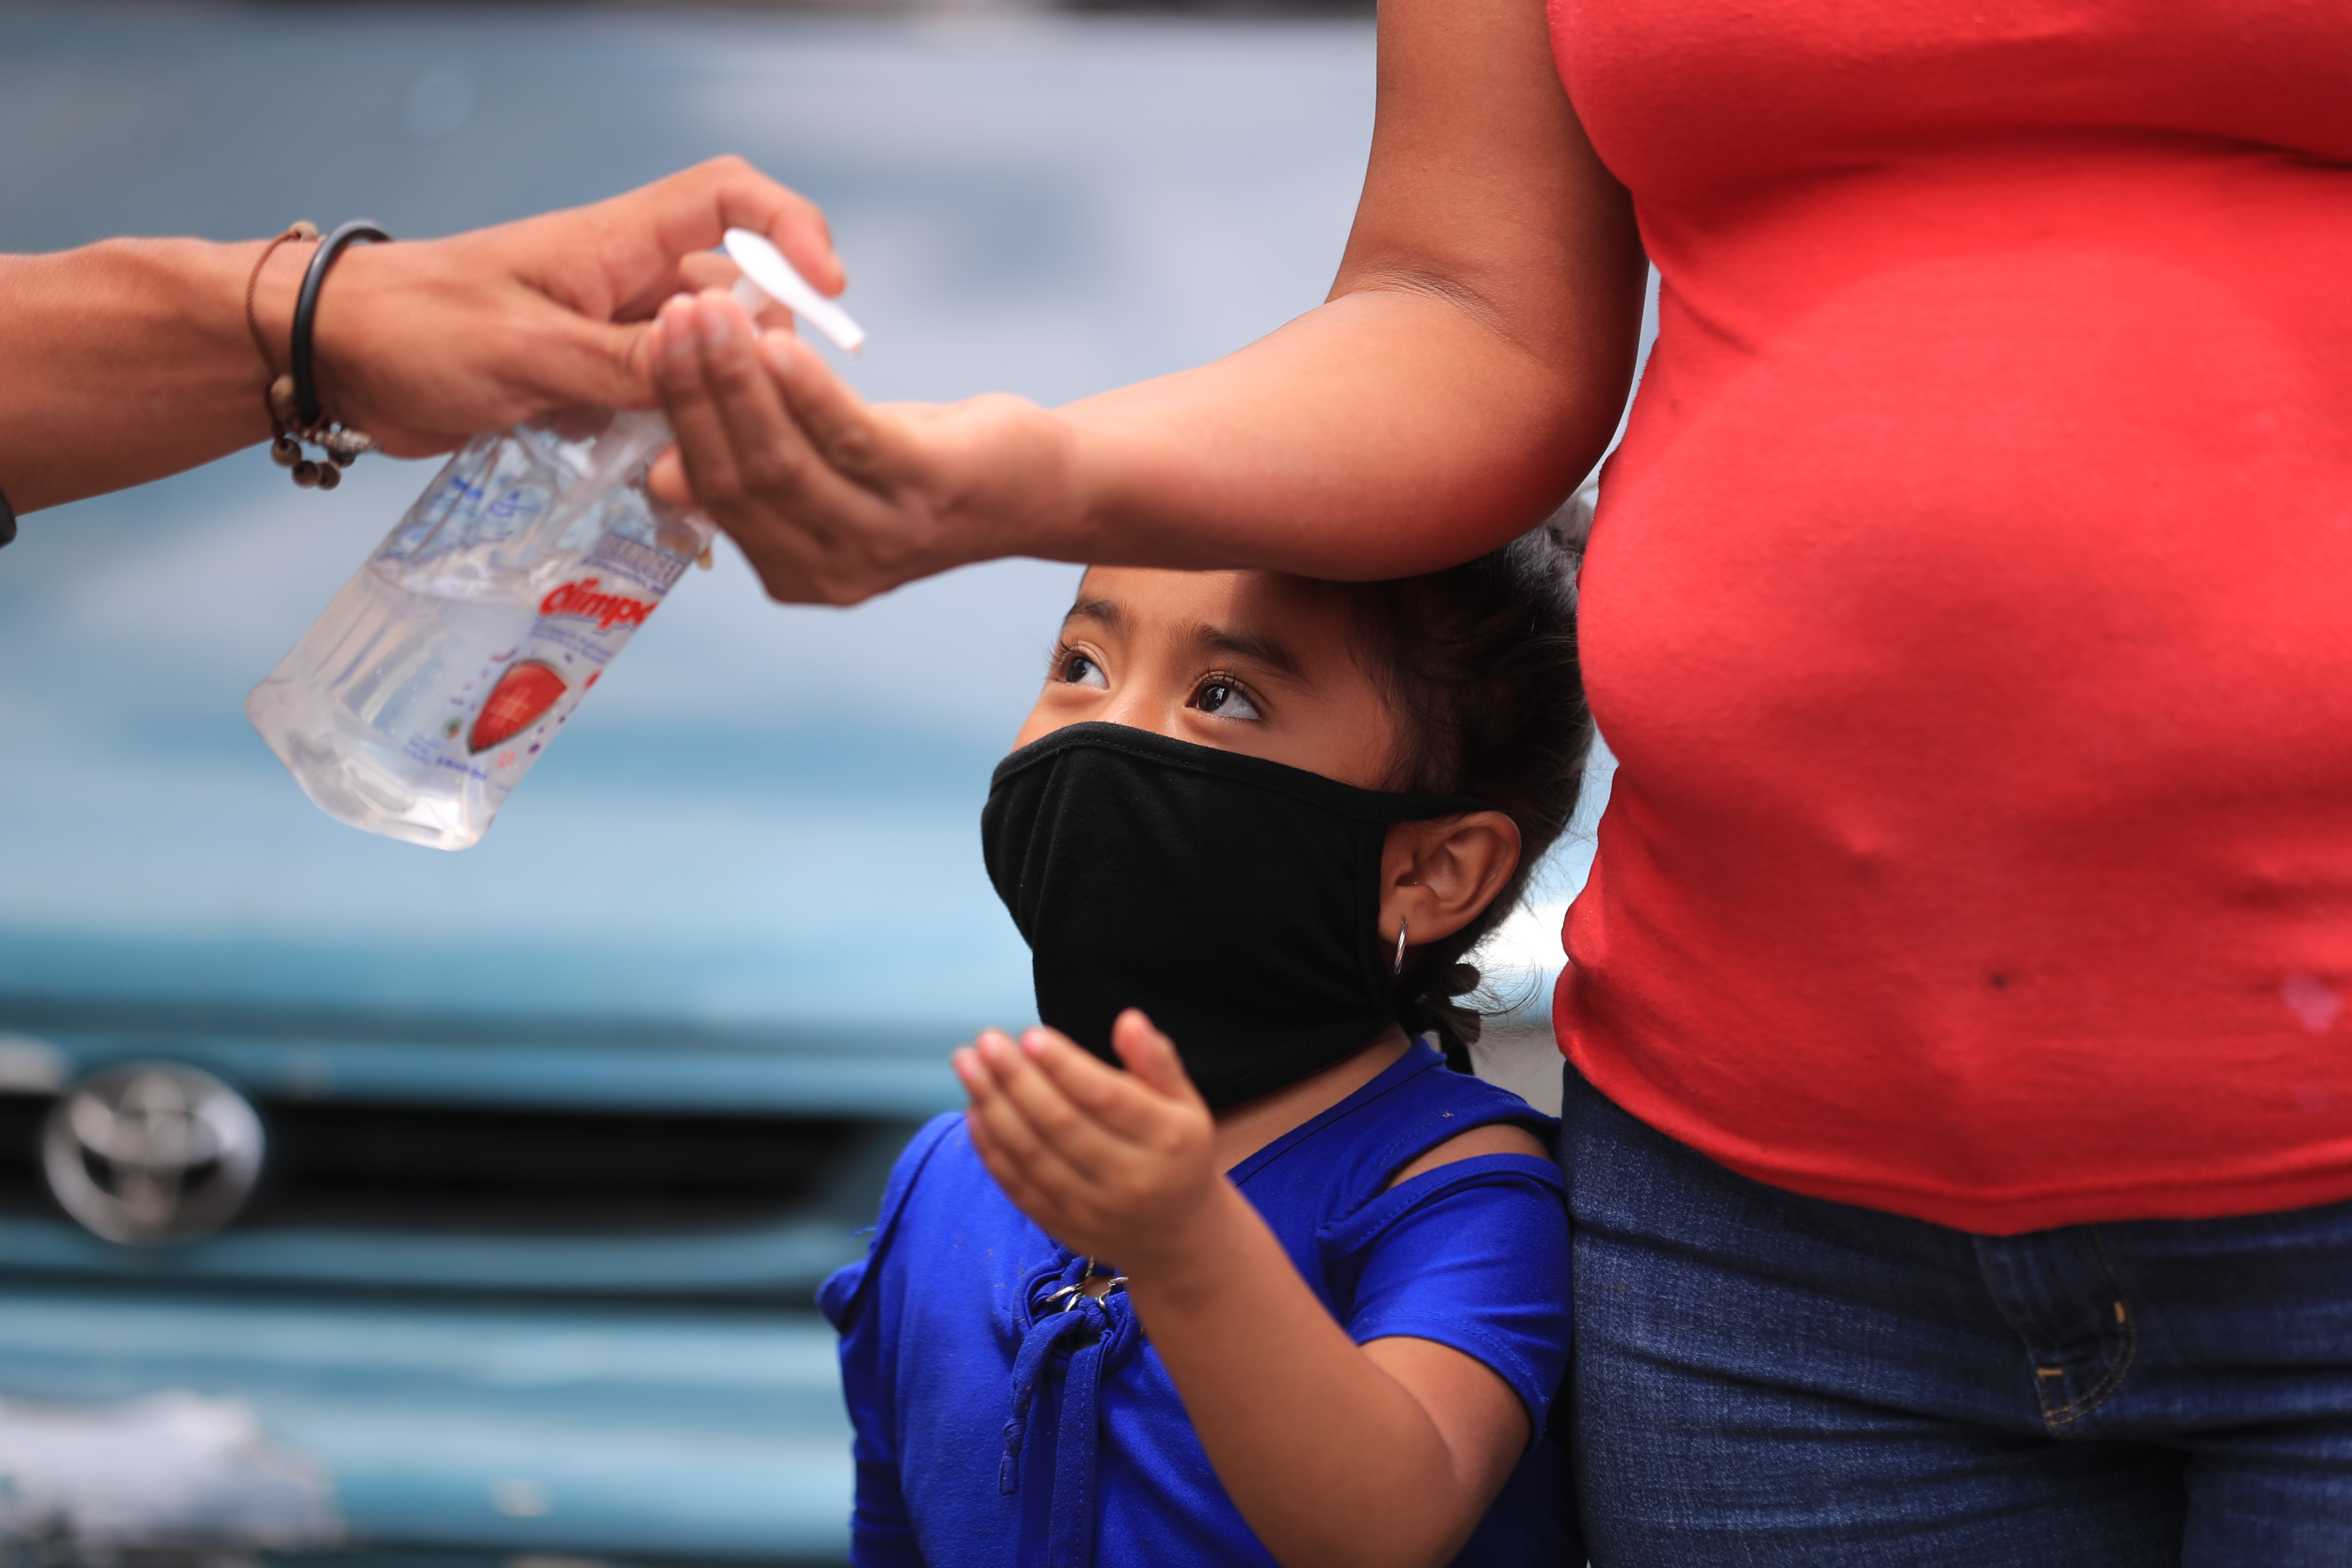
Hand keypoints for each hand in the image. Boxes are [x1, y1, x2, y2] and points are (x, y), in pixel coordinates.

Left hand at [310, 156, 839, 457]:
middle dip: (760, 357)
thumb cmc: (416, 329)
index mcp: (617, 243)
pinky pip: (658, 408)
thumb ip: (628, 365)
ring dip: (714, 413)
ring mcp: (610, 334)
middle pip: (736, 301)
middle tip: (760, 419)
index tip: (829, 291)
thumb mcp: (529, 351)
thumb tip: (725, 370)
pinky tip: (671, 485)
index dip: (791, 231)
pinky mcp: (589, 382)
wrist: (335, 358)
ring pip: (701, 366)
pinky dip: (672, 442)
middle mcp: (626, 282)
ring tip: (711, 467)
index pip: (730, 200)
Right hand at [643, 288, 1080, 603]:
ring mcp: (885, 537)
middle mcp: (834, 570)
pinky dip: (808, 389)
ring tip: (712, 313)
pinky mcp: (932, 489)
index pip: (714, 498)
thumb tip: (663, 473)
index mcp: (794, 571)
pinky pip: (852, 438)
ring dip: (739, 381)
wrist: (1032, 485)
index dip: (680, 421)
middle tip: (674, 317)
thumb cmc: (914, 467)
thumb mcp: (824, 473)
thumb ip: (752, 474)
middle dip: (698, 393)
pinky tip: (779, 344)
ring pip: (784, 462)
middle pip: (740, 480)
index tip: (654, 344)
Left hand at [954, 1009, 1229, 1275]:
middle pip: (1061, 1124)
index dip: (1064, 1066)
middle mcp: (1130, 1178)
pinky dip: (991, 1148)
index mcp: (1167, 1140)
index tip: (1029, 1036)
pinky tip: (974, 1110)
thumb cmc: (1176, 1153)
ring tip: (967, 1065)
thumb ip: (1157, 1061)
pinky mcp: (1063, 1228)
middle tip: (986, 1041)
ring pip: (1032, 1154)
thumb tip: (1129, 1020)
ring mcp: (1093, 1208)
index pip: (1106, 1098)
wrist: (1176, 1237)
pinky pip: (1019, 1186)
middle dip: (1016, 1079)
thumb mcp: (1186, 1104)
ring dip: (993, 1106)